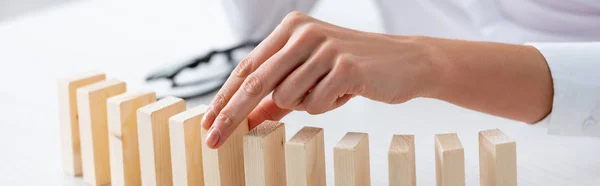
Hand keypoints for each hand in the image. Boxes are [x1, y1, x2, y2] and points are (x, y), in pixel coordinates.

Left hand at [200, 11, 439, 147]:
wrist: (405, 62)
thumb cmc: (352, 69)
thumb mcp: (310, 78)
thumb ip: (277, 96)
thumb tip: (246, 119)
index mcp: (290, 29)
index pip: (248, 67)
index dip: (225, 97)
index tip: (208, 123)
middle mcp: (303, 32)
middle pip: (256, 82)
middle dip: (232, 115)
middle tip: (214, 140)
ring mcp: (324, 47)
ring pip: (288, 97)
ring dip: (305, 104)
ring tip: (329, 90)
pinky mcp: (345, 65)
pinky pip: (316, 103)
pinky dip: (327, 105)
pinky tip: (345, 90)